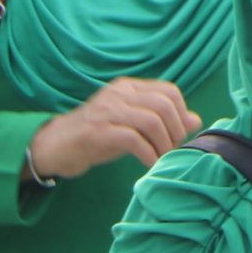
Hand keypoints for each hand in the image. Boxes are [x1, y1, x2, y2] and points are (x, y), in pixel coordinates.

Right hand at [25, 77, 199, 179]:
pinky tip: (150, 165)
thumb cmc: (97, 135)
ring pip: (152, 120)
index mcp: (128, 87)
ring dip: (164, 144)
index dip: (181, 113)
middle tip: (172, 150)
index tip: (180, 135)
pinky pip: (134, 140)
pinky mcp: (98, 132)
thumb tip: (195, 120)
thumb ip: (160, 119)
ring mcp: (108, 111)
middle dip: (176, 130)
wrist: (55, 146)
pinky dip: (149, 154)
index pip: (169, 90)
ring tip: (162, 158)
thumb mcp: (131, 124)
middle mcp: (119, 94)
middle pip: (163, 104)